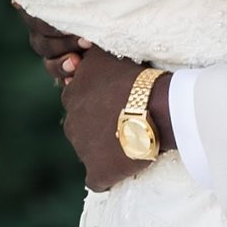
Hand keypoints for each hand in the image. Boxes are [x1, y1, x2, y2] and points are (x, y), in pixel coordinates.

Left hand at [24, 18, 166, 194]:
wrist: (155, 108)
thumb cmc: (135, 78)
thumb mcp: (105, 55)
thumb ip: (89, 55)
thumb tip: (81, 47)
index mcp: (72, 95)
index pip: (80, 101)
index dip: (101, 104)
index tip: (120, 103)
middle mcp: (70, 123)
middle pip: (82, 128)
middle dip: (100, 127)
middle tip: (127, 123)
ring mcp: (82, 150)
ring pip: (90, 152)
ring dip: (106, 149)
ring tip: (131, 144)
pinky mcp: (96, 173)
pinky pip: (98, 179)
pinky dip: (109, 176)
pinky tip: (125, 168)